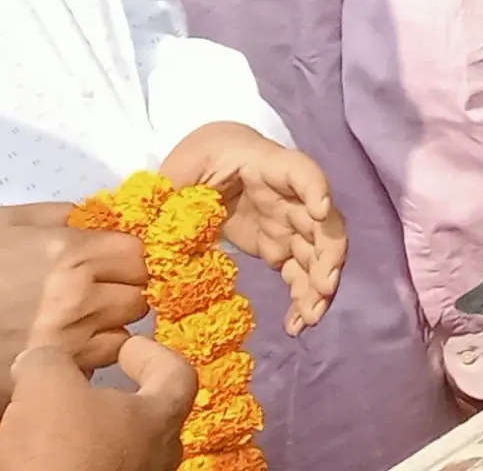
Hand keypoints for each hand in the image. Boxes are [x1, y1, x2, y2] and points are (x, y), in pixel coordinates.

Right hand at [0, 205, 149, 417]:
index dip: (127, 259)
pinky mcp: (56, 377)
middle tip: (100, 293)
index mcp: (75, 255)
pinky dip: (91, 358)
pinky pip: (97, 368)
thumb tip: (93, 219)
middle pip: (138, 297)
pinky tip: (67, 348)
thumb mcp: (6, 221)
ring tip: (82, 323)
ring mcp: (72, 344)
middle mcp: (83, 300)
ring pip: (125, 336)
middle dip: (124, 292)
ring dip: (112, 328)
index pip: (138, 256)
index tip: (111, 263)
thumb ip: (59, 214)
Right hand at [0, 335, 198, 470]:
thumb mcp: (46, 386)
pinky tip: (47, 462)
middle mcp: (158, 457)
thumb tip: (40, 362)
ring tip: (56, 429)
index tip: (127, 347)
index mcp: (160, 418)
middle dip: (119, 400)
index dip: (152, 355)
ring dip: (95, 437)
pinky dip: (80, 463)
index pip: (177, 374)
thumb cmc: (62, 454)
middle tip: (87, 389)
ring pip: (126, 453)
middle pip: (152, 418)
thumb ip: (48, 362)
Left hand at [163, 121, 345, 334]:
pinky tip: (295, 325)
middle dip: (329, 255)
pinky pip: (300, 273)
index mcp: (265, 166)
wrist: (211, 161)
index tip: (320, 212)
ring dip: (320, 285)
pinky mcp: (279, 246)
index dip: (316, 188)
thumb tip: (153, 233)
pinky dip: (302, 299)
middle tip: (322, 289)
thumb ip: (169, 193)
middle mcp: (289, 196)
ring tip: (309, 319)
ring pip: (318, 253)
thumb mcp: (179, 168)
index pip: (300, 172)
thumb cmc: (198, 157)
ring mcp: (288, 223)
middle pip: (323, 222)